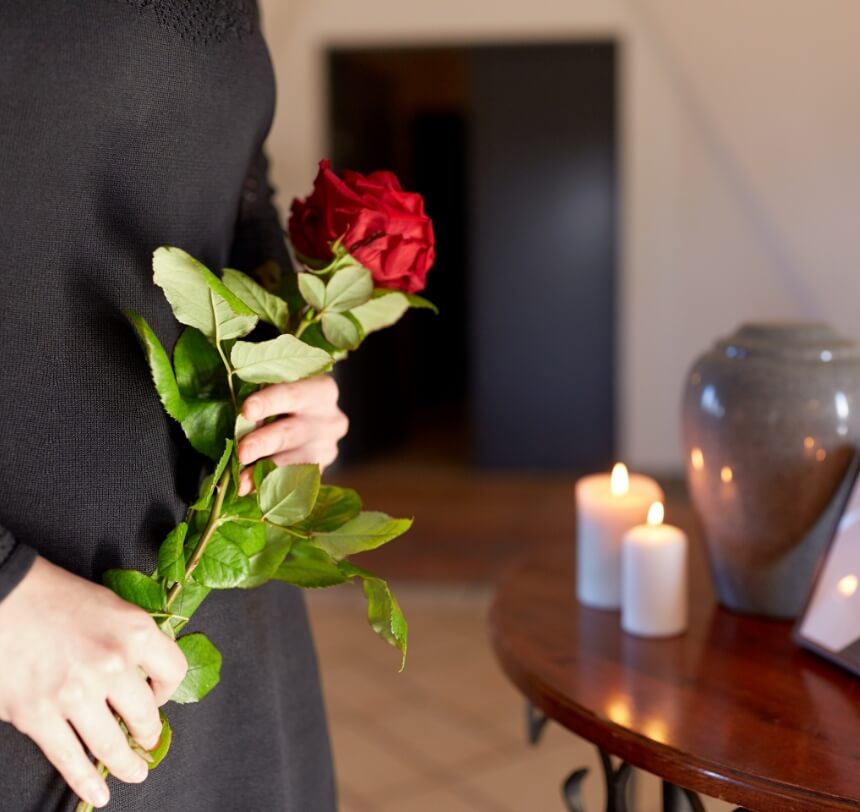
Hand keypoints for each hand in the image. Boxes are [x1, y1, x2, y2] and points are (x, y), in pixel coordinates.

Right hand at [0, 557, 187, 808]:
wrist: (5, 598)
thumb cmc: (58, 596)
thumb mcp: (113, 607)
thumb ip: (133, 640)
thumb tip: (145, 673)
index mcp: (135, 632)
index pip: (173, 671)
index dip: (169, 688)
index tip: (158, 694)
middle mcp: (111, 664)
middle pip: (144, 714)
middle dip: (149, 732)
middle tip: (148, 740)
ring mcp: (74, 694)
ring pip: (110, 744)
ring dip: (126, 764)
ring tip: (135, 773)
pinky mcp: (38, 716)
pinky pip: (70, 758)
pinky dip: (86, 780)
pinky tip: (99, 792)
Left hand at [236, 376, 348, 495]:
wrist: (306, 418)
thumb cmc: (280, 397)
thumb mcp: (274, 386)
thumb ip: (258, 392)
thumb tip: (234, 416)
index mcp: (320, 390)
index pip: (292, 394)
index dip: (268, 402)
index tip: (247, 411)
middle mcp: (329, 419)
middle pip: (292, 433)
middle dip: (264, 443)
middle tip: (242, 452)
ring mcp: (326, 448)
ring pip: (294, 463)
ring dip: (264, 472)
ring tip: (241, 482)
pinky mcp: (320, 471)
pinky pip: (295, 482)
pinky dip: (271, 486)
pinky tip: (253, 489)